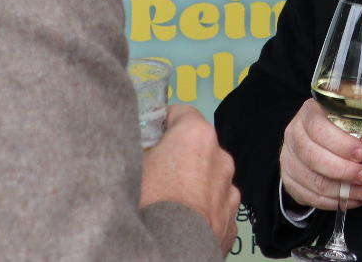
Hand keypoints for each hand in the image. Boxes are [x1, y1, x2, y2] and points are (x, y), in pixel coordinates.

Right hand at [140, 104, 241, 250]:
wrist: (169, 254)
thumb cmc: (147, 210)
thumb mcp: (129, 168)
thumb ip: (137, 149)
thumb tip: (130, 147)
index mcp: (196, 136)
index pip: (180, 113)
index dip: (161, 122)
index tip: (149, 134)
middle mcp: (220, 158)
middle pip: (196, 148)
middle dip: (177, 157)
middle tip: (151, 174)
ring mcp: (229, 190)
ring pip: (208, 179)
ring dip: (192, 186)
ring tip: (166, 204)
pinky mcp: (232, 220)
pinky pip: (214, 208)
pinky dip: (201, 211)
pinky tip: (181, 222)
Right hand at [279, 97, 361, 210]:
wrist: (315, 141)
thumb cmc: (338, 129)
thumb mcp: (351, 125)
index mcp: (309, 114)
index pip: (318, 128)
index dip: (341, 143)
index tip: (361, 153)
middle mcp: (294, 135)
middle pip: (314, 157)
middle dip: (343, 170)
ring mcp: (289, 159)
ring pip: (314, 181)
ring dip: (344, 191)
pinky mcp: (290, 181)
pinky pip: (312, 197)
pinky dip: (336, 202)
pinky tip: (355, 199)